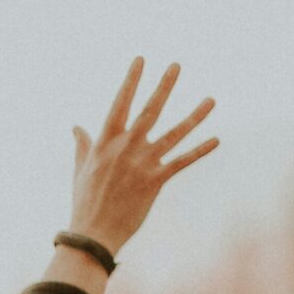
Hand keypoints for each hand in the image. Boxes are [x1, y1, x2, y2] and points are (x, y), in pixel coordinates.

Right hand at [69, 58, 218, 254]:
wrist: (93, 232)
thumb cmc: (84, 201)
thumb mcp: (80, 170)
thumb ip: (83, 146)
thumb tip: (76, 127)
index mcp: (105, 142)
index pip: (120, 104)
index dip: (131, 81)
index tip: (141, 60)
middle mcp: (126, 148)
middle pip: (150, 111)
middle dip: (164, 86)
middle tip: (176, 65)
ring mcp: (142, 163)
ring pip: (174, 133)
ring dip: (195, 116)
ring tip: (212, 99)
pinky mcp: (156, 180)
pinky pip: (182, 161)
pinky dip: (200, 150)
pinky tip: (216, 139)